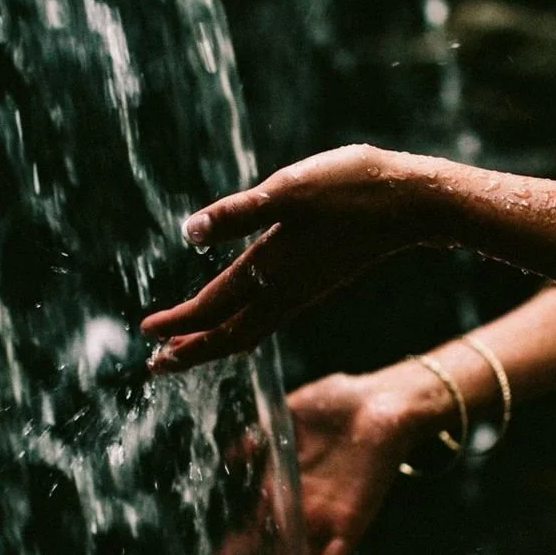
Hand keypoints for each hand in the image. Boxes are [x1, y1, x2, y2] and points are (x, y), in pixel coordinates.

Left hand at [141, 145, 439, 371]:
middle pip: (228, 337)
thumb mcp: (288, 190)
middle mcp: (284, 292)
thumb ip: (239, 213)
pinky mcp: (314, 283)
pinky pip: (265, 320)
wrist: (410, 203)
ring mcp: (301, 291)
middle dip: (190, 352)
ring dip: (212, 343)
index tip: (145, 334)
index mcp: (270, 271)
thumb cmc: (350, 189)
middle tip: (155, 366)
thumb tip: (189, 232)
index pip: (211, 308)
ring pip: (248, 332)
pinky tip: (234, 315)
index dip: (177, 323)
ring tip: (184, 350)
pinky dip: (238, 328)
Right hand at [220, 369, 422, 554]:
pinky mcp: (352, 522)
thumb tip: (233, 452)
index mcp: (287, 485)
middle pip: (275, 553)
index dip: (239, 551)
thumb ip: (261, 435)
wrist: (384, 402)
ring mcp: (327, 518)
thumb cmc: (342, 402)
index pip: (257, 526)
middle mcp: (305, 507)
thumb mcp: (291, 414)